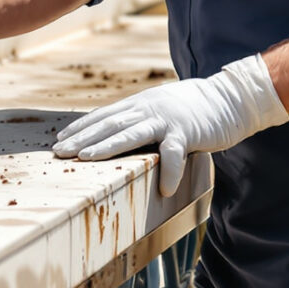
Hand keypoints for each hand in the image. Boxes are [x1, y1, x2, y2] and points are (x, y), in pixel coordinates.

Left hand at [53, 56, 288, 193]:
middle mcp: (148, 109)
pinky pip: (175, 154)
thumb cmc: (192, 108)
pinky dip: (170, 172)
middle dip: (82, 138)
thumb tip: (117, 134)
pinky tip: (164, 189)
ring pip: (131, 133)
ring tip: (86, 159)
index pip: (104, 115)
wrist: (229, 98)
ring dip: (107, 146)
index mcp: (140, 105)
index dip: (81, 128)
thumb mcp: (160, 109)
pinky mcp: (188, 132)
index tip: (59, 139)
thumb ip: (140, 119)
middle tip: (59, 152)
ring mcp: (167, 120)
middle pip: (109, 124)